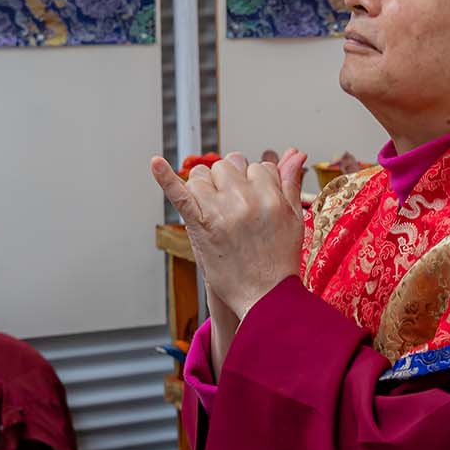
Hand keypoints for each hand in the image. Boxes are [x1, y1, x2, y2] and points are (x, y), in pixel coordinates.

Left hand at [151, 146, 306, 320]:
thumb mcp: (294, 219)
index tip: (256, 199)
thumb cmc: (280, 259)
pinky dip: (165, 178)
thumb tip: (294, 153)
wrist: (265, 296)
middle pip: (229, 166)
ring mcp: (220, 212)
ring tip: (216, 206)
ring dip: (207, 184)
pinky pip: (180, 195)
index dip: (256, 181)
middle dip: (231, 180)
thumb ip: (290, 184)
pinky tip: (155, 164)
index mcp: (270, 196)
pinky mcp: (199, 226)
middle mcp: (245, 200)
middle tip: (236, 206)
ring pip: (205, 174)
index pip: (258, 167)